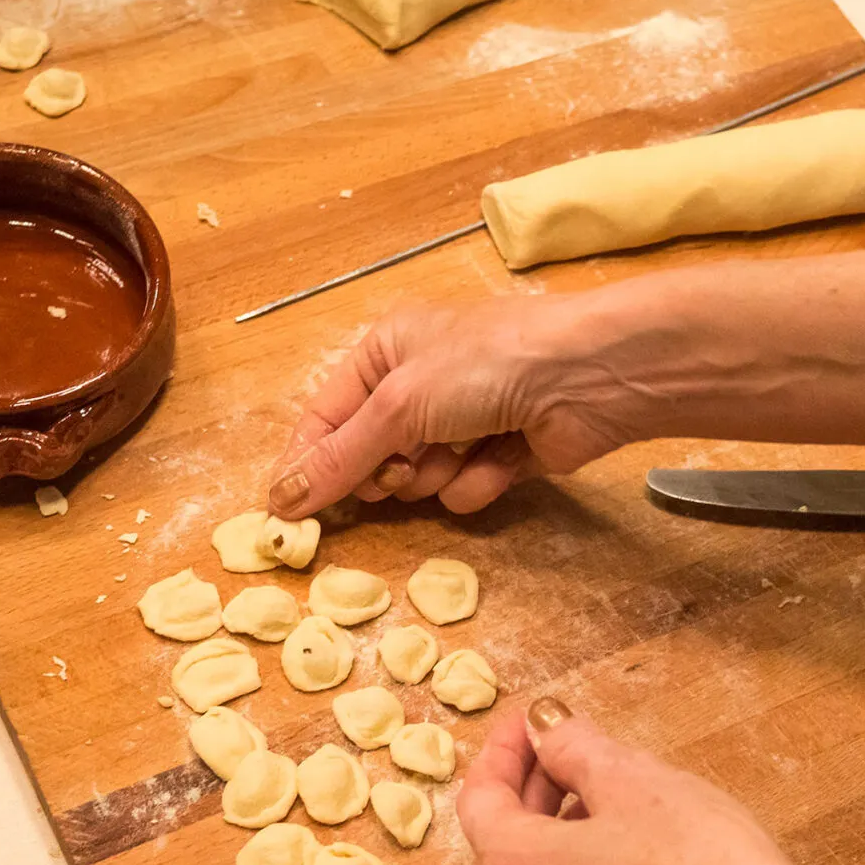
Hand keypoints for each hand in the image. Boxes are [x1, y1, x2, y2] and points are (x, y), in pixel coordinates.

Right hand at [266, 293, 643, 518]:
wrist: (586, 376)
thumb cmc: (483, 366)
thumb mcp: (397, 405)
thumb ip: (340, 457)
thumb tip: (278, 501)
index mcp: (386, 351)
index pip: (325, 416)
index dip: (307, 463)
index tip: (286, 513)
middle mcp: (419, 383)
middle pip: (370, 456)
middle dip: (387, 469)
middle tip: (403, 466)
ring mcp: (463, 420)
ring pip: (418, 480)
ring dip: (438, 473)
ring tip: (466, 446)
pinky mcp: (501, 454)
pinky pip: (463, 490)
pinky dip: (481, 480)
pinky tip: (506, 457)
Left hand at [455, 698, 825, 864]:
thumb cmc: (694, 858)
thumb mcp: (630, 778)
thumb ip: (573, 747)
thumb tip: (544, 728)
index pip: (479, 799)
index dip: (502, 750)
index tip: (530, 718)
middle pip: (506, 844)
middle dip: (533, 788)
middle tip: (568, 745)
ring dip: (562, 831)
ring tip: (608, 791)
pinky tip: (636, 849)